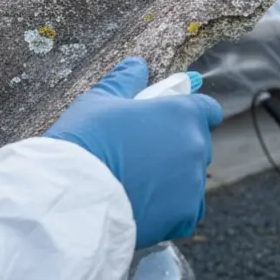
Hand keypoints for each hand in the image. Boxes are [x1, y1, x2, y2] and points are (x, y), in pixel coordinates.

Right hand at [44, 57, 222, 247]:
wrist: (72, 197)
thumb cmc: (85, 141)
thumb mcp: (99, 101)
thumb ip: (125, 81)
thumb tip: (138, 65)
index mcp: (183, 114)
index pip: (207, 110)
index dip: (191, 114)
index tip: (172, 121)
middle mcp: (196, 147)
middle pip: (197, 145)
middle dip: (176, 147)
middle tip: (141, 155)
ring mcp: (193, 183)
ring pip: (190, 178)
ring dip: (172, 179)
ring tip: (135, 184)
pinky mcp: (185, 215)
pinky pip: (186, 209)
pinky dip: (170, 208)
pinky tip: (142, 206)